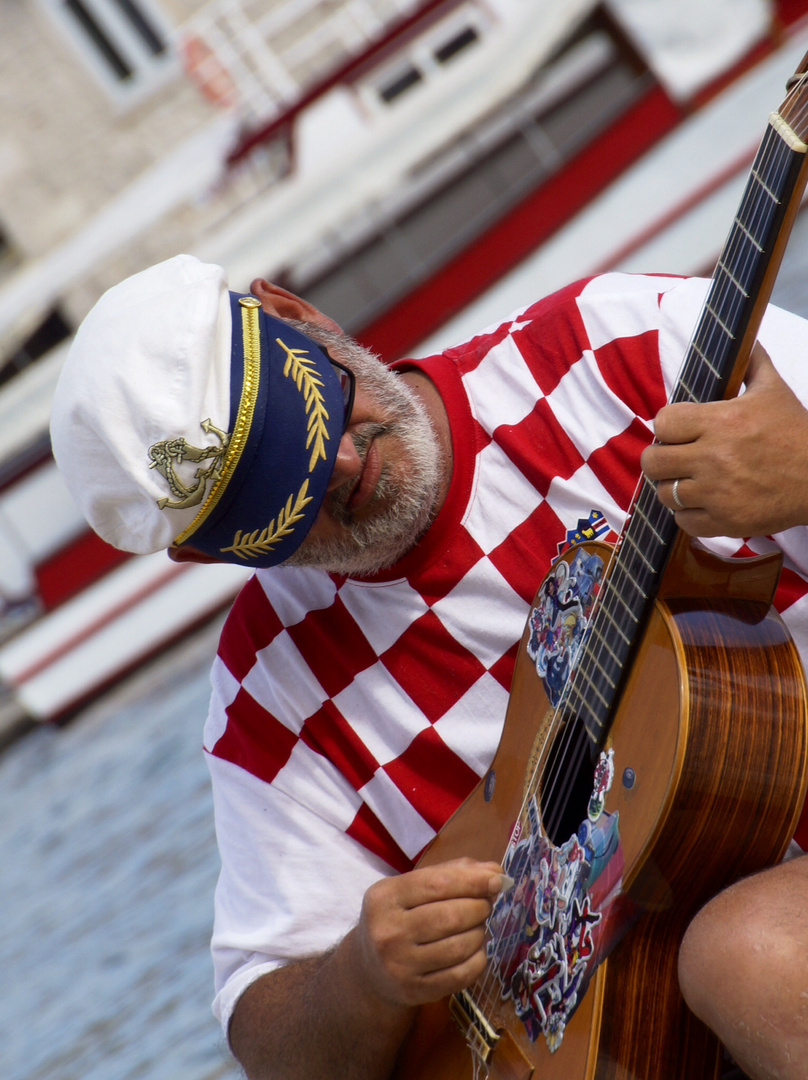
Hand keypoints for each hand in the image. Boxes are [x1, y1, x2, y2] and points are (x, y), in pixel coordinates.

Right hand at [354, 857, 505, 1007]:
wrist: (370, 970)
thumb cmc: (399, 918)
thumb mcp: (412, 888)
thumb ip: (451, 873)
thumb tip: (494, 872)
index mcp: (385, 897)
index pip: (438, 884)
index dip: (472, 881)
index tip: (497, 880)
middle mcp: (388, 931)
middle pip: (451, 916)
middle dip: (479, 907)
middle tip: (485, 905)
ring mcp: (400, 965)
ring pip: (460, 946)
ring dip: (480, 933)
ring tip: (477, 927)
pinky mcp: (414, 991)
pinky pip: (461, 975)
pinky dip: (478, 960)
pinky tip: (475, 951)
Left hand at [641, 344, 807, 536]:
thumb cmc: (796, 434)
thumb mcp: (774, 391)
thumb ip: (752, 363)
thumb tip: (744, 338)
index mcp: (722, 422)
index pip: (664, 422)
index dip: (667, 426)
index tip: (678, 430)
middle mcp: (714, 457)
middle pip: (653, 461)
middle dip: (660, 458)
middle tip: (675, 458)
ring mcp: (717, 492)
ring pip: (664, 493)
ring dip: (673, 487)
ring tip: (690, 481)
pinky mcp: (724, 521)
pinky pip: (682, 521)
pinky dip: (688, 514)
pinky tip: (702, 502)